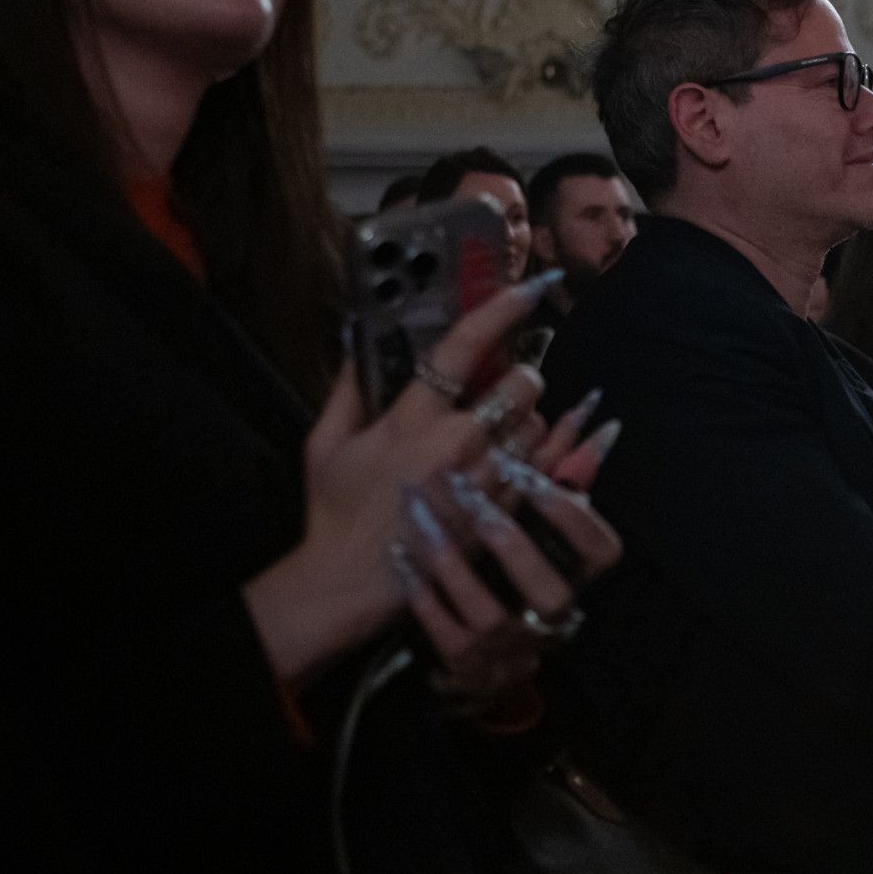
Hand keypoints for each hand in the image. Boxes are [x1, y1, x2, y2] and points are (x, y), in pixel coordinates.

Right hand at [243, 276, 564, 689]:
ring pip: (539, 425)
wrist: (350, 585)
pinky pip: (546, 467)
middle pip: (522, 384)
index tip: (526, 288)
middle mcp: (457, 445)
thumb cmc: (334, 513)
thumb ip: (348, 387)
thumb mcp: (326, 444)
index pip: (464, 349)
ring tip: (499, 431)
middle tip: (498, 387)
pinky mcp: (505, 514)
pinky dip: (541, 453)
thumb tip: (356, 336)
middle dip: (518, 377)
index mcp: (411, 421)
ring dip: (527, 419)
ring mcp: (486, 482)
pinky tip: (523, 452)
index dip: (500, 311)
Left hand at [395, 399, 623, 715]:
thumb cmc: (506, 572)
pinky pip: (446, 636)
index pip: (602, 553)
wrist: (468, 655)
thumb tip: (591, 421)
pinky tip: (403, 556)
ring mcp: (509, 650)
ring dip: (456, 567)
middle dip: (513, 543)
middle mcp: (550, 620)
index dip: (573, 518)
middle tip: (470, 496)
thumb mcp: (534, 528)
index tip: (531, 476)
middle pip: (552, 592)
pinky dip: (425, 597)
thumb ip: (560, 479)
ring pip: (490, 616)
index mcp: (573, 579)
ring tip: (421, 521)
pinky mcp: (467, 669)